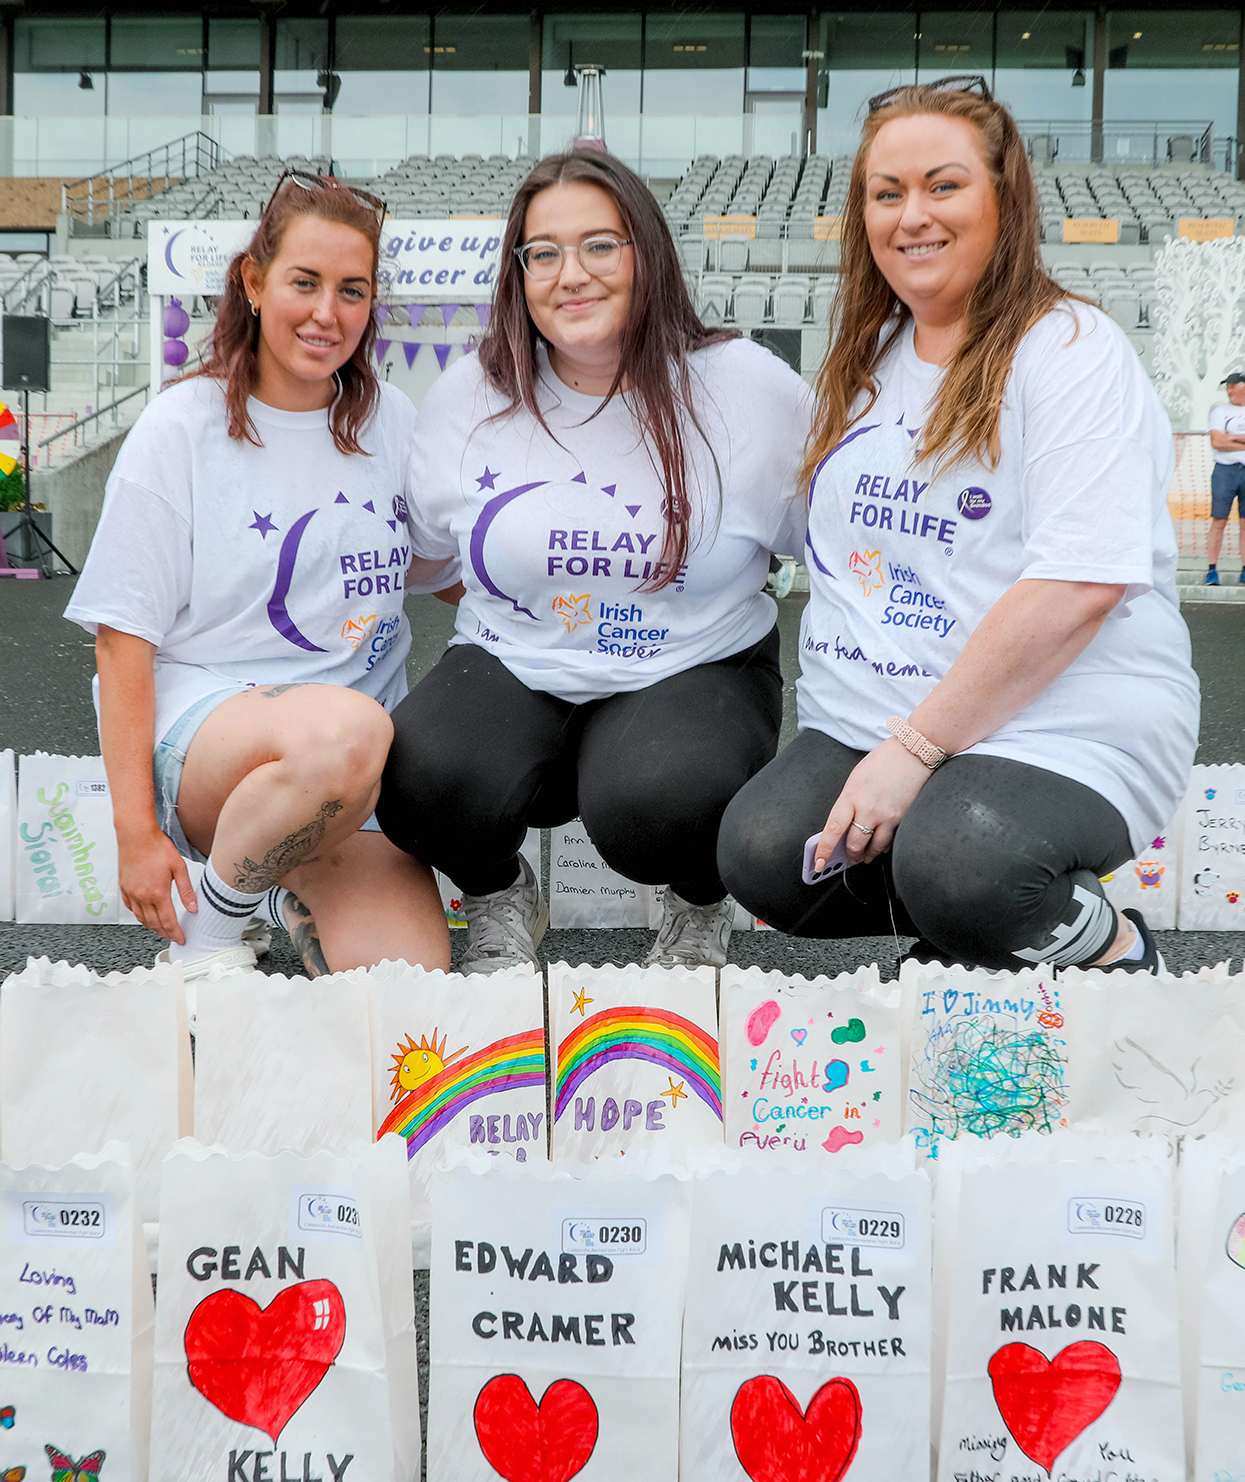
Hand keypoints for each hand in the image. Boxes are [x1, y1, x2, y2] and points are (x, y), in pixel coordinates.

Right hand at [117, 825, 196, 941]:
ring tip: (162, 929)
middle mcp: (142, 896)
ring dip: (152, 927)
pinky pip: (131, 909)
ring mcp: (130, 893)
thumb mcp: (179, 868)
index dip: (176, 933)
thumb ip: (186, 891)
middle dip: (165, 933)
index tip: (181, 939)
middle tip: (173, 936)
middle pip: (154, 924)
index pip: (168, 921)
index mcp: (157, 893)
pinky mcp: (123, 888)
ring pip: (141, 919)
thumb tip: (193, 908)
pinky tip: (146, 915)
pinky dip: (139, 916)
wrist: (136, 835)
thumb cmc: (157, 847)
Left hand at [815, 738, 932, 868]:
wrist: (912, 753)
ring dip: (866, 856)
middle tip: (846, 860)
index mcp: (851, 795)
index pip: (833, 829)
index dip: (824, 849)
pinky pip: (890, 842)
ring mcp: (887, 815)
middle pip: (854, 844)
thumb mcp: (855, 778)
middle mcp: (868, 808)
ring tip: (863, 858)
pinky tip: (879, 847)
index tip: (818, 863)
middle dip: (849, 856)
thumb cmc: (883, 761)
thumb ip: (848, 801)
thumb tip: (842, 824)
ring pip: (873, 848)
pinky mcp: (902, 819)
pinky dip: (882, 847)